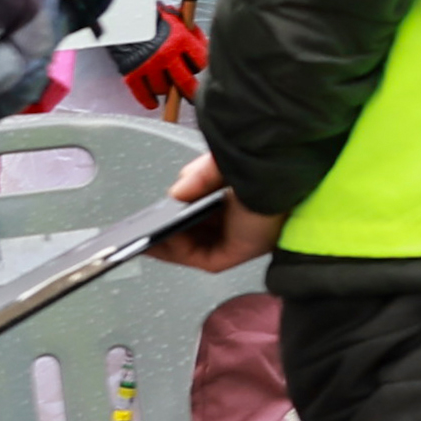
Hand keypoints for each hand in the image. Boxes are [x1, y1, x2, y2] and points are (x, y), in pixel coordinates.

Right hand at [149, 150, 281, 273]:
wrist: (278, 168)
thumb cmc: (259, 161)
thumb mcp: (220, 164)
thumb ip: (198, 177)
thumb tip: (176, 193)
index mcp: (245, 198)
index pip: (210, 214)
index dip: (183, 217)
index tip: (156, 217)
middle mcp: (246, 220)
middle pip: (202, 234)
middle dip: (170, 234)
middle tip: (142, 232)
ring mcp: (243, 238)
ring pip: (198, 248)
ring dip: (169, 246)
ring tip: (142, 239)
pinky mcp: (240, 252)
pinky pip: (201, 258)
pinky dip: (177, 253)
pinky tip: (156, 243)